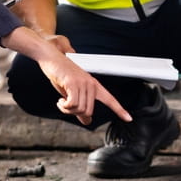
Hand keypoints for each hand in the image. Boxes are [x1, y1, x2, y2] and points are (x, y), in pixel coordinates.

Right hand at [0, 26, 131, 126]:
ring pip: (80, 109)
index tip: (129, 119)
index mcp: (94, 86)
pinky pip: (72, 105)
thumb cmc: (60, 75)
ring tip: (61, 102)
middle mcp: (91, 84)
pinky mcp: (73, 83)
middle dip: (75, 113)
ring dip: (67, 110)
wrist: (51, 57)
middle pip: (88, 111)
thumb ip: (80, 107)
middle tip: (65, 106)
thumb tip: (87, 122)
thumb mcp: (71, 93)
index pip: (110, 100)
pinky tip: (60, 101)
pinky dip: (64, 107)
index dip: (119, 110)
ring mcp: (83, 83)